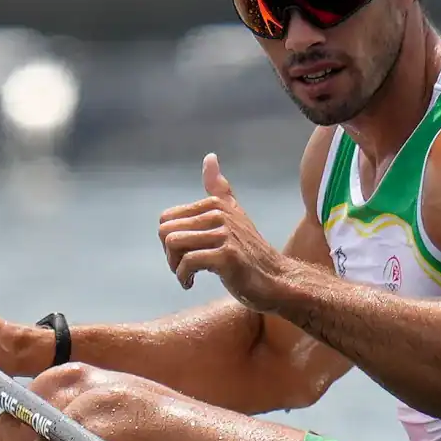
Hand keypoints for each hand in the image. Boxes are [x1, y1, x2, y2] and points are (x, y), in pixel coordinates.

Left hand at [157, 153, 288, 310]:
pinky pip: (188, 263)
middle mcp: (219, 214)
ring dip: (175, 266)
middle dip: (169, 254)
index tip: (184, 253)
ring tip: (188, 275)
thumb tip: (210, 156)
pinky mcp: (227, 256)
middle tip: (184, 267)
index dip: (169, 239)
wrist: (275, 278)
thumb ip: (219, 188)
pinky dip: (184, 277)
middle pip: (166, 231)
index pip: (166, 218)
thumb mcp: (235, 214)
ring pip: (174, 245)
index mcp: (215, 204)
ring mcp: (224, 235)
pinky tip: (191, 283)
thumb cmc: (250, 251)